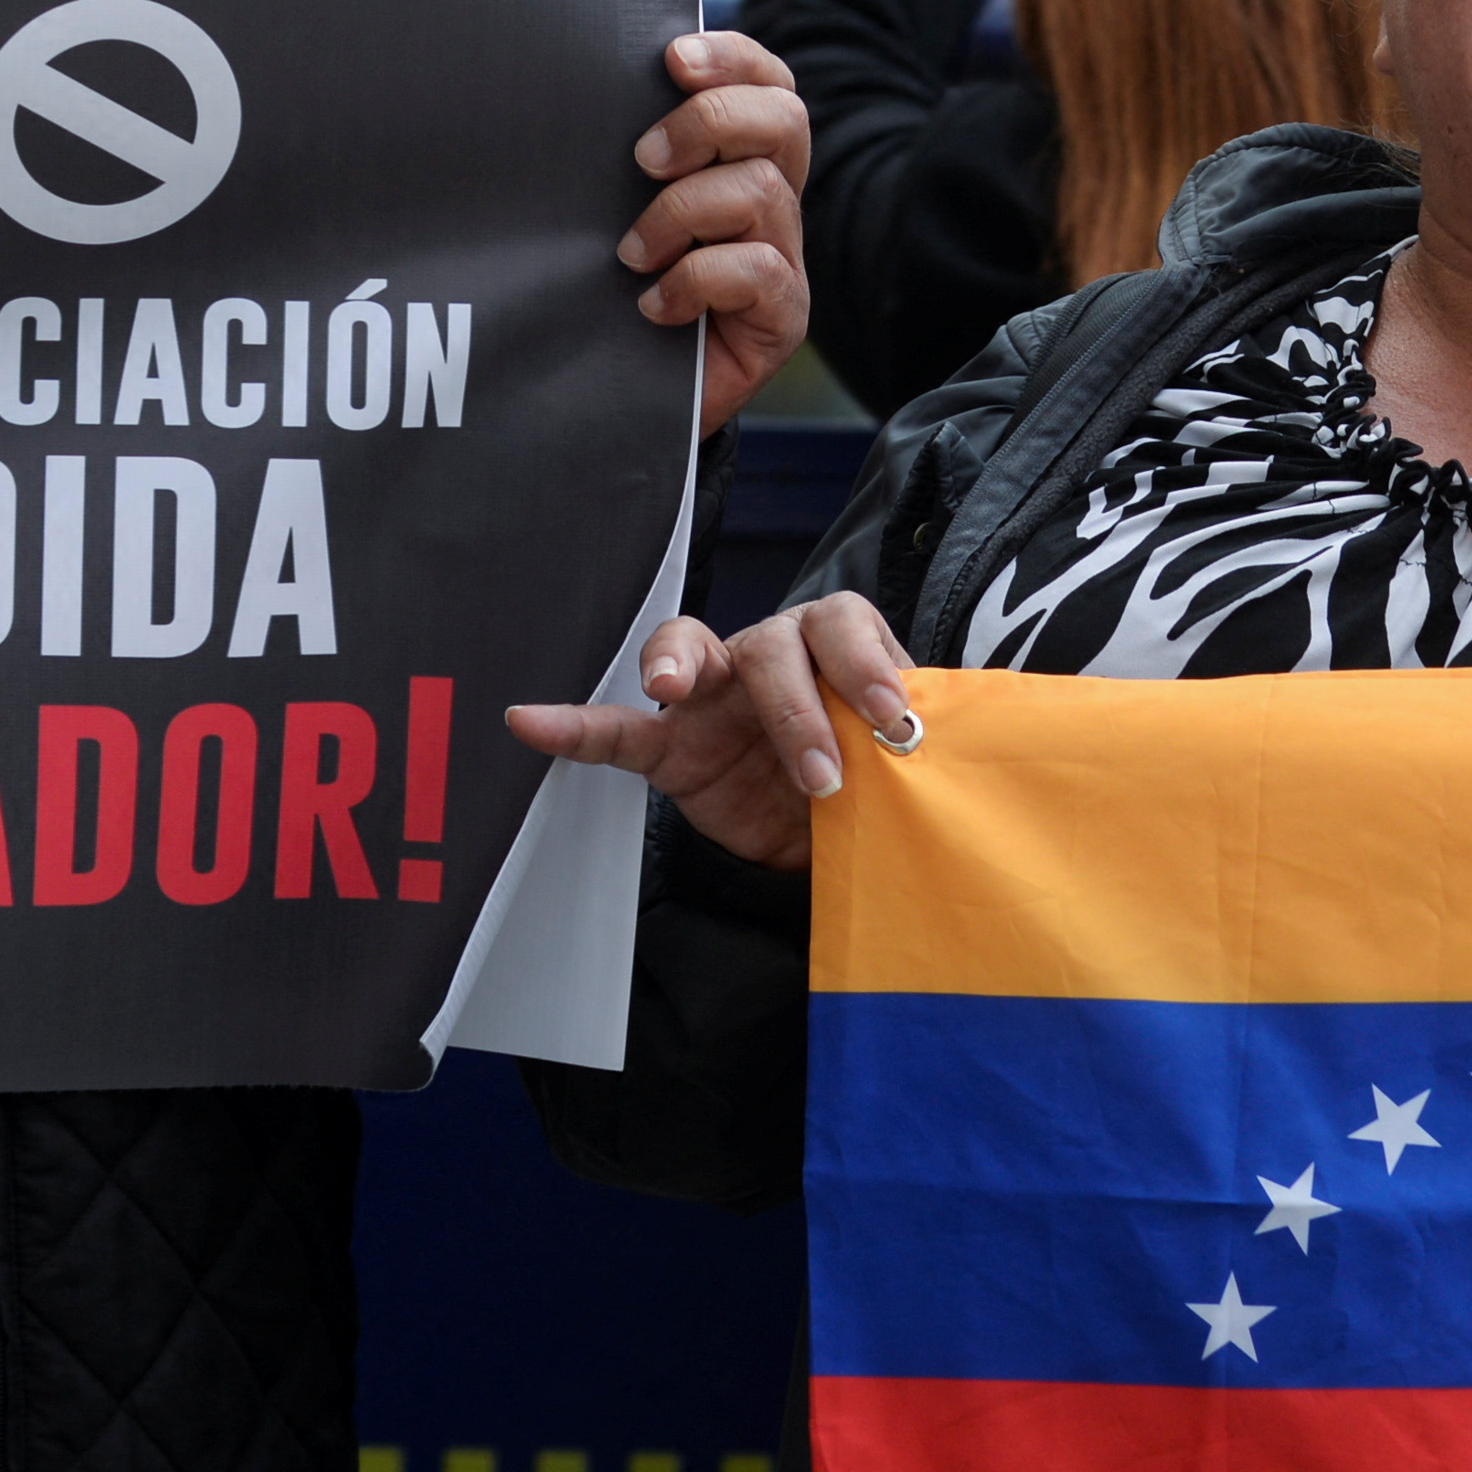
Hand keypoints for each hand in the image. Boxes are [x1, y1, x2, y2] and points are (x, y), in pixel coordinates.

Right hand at [507, 592, 917, 872]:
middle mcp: (773, 654)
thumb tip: (942, 746)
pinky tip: (529, 719)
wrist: (831, 845)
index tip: (894, 723)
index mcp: (838, 649)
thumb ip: (913, 743)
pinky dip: (573, 724)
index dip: (867, 665)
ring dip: (683, 665)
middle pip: (774, 641)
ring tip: (671, 685)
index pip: (845, 625)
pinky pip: (616, 729)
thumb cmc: (875, 781)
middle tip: (826, 776)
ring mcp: (714, 695)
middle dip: (800, 706)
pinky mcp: (670, 744)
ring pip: (691, 649)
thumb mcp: (904, 763)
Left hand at [623, 26, 811, 432]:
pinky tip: (653, 304)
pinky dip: (695, 280)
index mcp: (740, 161)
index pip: (769, 83)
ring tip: (633, 253)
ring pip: (762, 189)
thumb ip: (624, 160)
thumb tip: (583, 90)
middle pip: (785, 118)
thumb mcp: (613, 213)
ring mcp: (785, 260)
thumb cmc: (610, 295)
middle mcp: (774, 203)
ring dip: (682, 212)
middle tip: (644, 159)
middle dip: (710, 122)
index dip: (734, 59)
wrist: (620, 402)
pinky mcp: (783, 318)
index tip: (672, 59)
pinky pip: (758, 270)